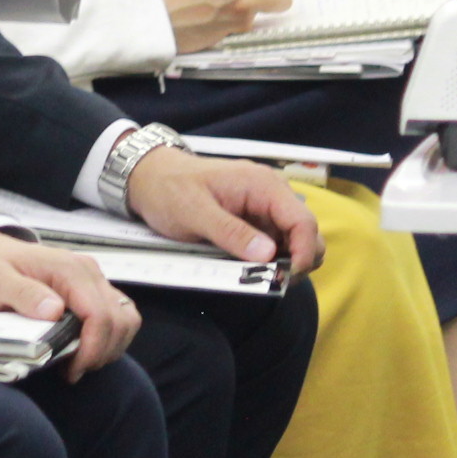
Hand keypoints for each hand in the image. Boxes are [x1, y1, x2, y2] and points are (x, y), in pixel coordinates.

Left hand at [0, 233, 140, 374]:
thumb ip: (23, 294)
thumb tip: (54, 310)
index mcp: (68, 269)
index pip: (100, 315)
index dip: (92, 348)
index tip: (72, 370)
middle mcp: (87, 271)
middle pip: (119, 320)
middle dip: (101, 352)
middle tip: (73, 371)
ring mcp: (92, 280)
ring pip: (125, 319)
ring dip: (109, 347)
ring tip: (79, 363)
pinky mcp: (92, 290)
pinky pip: (117, 316)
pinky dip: (108, 338)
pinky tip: (84, 350)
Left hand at [122, 146, 322, 272]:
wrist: (149, 176)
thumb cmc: (169, 189)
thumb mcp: (193, 212)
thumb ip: (230, 232)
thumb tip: (267, 254)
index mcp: (263, 185)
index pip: (303, 221)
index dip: (303, 253)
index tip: (286, 277)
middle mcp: (272, 194)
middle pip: (307, 233)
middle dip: (298, 261)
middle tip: (271, 281)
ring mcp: (265, 208)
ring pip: (294, 242)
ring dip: (284, 263)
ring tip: (256, 275)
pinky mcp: (256, 220)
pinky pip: (275, 244)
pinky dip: (270, 260)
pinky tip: (249, 267)